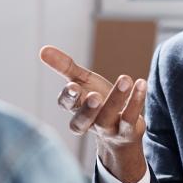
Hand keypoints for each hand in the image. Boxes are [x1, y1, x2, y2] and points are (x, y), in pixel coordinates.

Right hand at [39, 45, 147, 182]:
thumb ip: (64, 67)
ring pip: (108, 117)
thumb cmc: (97, 101)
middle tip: (95, 96)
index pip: (67, 105)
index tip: (73, 87)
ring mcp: (108, 129)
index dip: (69, 98)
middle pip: (83, 120)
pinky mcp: (127, 132)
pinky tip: (140, 83)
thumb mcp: (82, 82)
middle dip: (88, 109)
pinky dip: (136, 101)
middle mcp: (89, 122)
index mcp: (76, 108)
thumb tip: (42, 50)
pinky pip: (130, 118)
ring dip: (116, 98)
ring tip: (125, 78)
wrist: (121, 131)